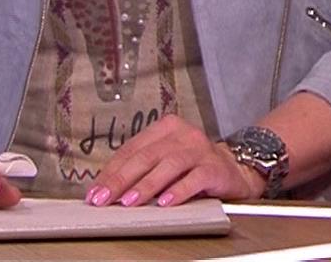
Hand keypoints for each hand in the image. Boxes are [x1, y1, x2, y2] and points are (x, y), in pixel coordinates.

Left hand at [84, 117, 266, 208]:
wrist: (235, 169)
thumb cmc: (194, 165)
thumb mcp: (165, 160)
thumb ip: (142, 168)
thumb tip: (108, 187)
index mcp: (166, 128)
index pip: (132, 149)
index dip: (111, 171)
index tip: (96, 190)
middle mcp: (183, 135)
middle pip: (146, 156)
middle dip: (122, 179)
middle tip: (105, 197)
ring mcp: (200, 149)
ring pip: (168, 165)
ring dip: (146, 185)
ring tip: (130, 201)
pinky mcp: (215, 167)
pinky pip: (194, 179)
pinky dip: (178, 191)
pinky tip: (166, 202)